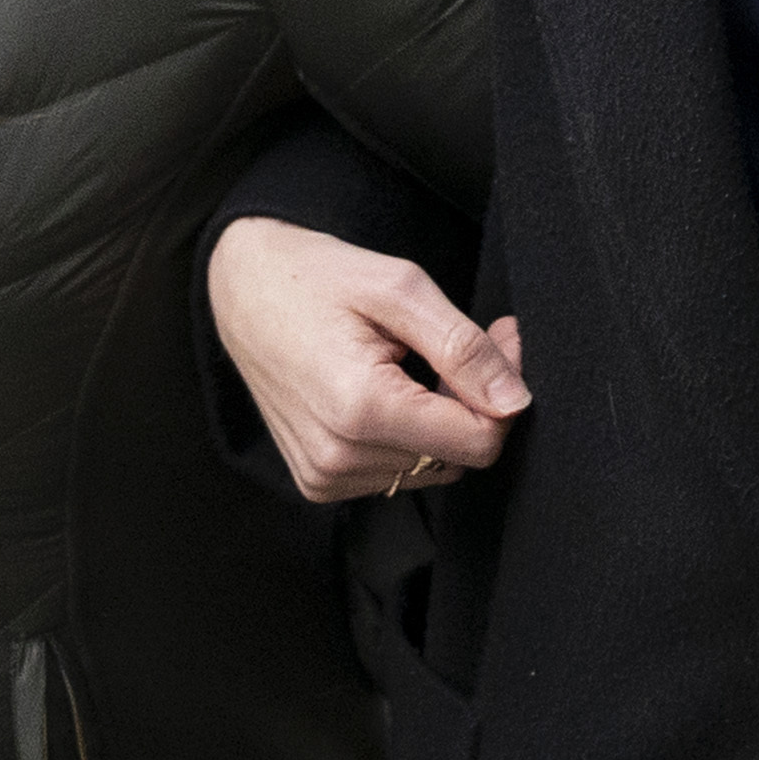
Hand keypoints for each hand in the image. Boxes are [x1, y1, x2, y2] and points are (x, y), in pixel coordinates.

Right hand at [204, 217, 531, 503]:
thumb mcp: (400, 288)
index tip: (500, 340)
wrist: (243, 289)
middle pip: (457, 457)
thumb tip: (515, 402)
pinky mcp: (317, 481)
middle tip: (462, 341)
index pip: (479, 442)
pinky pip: (395, 474)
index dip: (505, 393)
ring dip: (441, 421)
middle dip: (475, 402)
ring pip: (431, 469)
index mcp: (361, 409)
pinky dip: (408, 436)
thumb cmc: (317, 278)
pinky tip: (389, 390)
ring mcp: (323, 475)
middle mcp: (337, 456)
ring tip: (416, 361)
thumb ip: (462, 348)